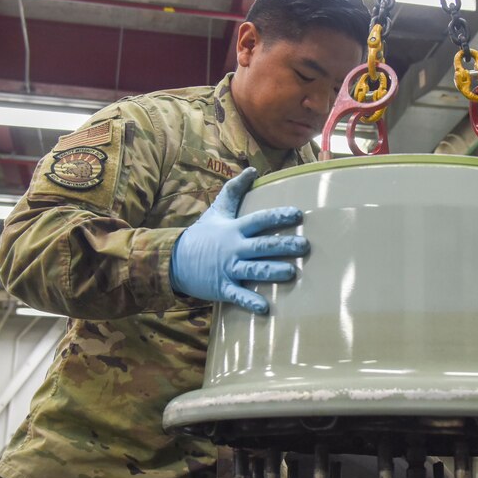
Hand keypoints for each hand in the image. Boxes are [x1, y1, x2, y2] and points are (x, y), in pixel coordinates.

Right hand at [170, 167, 307, 313]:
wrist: (173, 260)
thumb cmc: (202, 235)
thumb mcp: (217, 211)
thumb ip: (235, 190)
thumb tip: (252, 169)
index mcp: (234, 229)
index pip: (259, 220)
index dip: (277, 217)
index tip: (297, 214)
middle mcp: (234, 248)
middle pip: (262, 246)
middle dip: (283, 246)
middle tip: (305, 246)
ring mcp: (228, 269)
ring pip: (254, 270)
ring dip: (272, 271)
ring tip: (291, 272)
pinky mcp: (223, 288)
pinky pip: (238, 296)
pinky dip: (250, 302)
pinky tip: (265, 308)